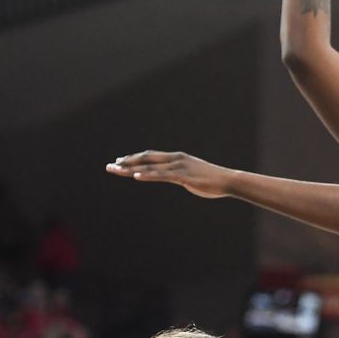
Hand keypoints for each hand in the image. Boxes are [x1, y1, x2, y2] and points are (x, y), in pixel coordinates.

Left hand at [106, 151, 232, 198]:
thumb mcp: (192, 176)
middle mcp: (175, 159)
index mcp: (176, 158)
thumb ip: (180, 176)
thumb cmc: (211, 180)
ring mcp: (178, 166)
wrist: (227, 180)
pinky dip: (148, 175)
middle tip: (110, 166)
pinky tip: (135, 177)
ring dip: (131, 168)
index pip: (150, 156)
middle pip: (146, 158)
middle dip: (126, 162)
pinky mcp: (183, 176)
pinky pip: (162, 175)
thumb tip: (174, 179)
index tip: (120, 162)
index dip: (134, 159)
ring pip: (150, 166)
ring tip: (116, 170)